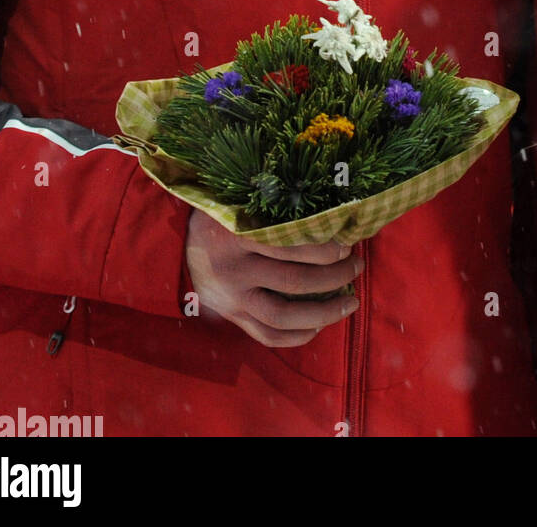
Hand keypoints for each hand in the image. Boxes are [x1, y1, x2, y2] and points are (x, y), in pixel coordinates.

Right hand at [184, 209, 362, 346]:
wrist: (178, 244)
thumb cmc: (221, 213)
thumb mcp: (240, 199)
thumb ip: (273, 205)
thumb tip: (326, 207)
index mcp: (238, 233)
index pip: (290, 246)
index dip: (324, 249)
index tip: (347, 243)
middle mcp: (234, 269)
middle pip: (294, 281)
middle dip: (334, 276)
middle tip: (358, 266)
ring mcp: (232, 298)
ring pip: (282, 315)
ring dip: (323, 312)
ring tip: (351, 302)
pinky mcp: (231, 316)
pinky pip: (266, 335)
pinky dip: (296, 336)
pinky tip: (319, 327)